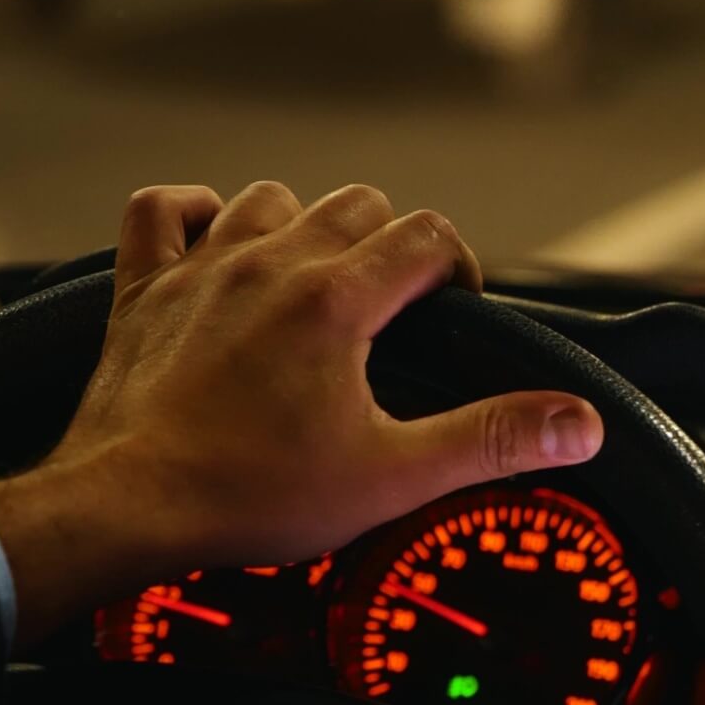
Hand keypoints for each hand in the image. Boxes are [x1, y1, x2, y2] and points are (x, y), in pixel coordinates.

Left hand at [0, 182, 602, 645]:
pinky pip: (160, 210)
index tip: (450, 311)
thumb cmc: (246, 493)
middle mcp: (266, 264)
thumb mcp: (390, 475)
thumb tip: (576, 424)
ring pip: (269, 199)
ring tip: (312, 281)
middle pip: (356, 206)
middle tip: (389, 308)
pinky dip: (190, 213)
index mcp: (333, 299)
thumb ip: (489, 439)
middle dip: (388, 244)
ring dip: (301, 227)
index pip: (426, 235)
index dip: (455, 267)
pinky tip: (212, 240)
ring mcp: (198, 269)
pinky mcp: (141, 288)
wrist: (128, 505)